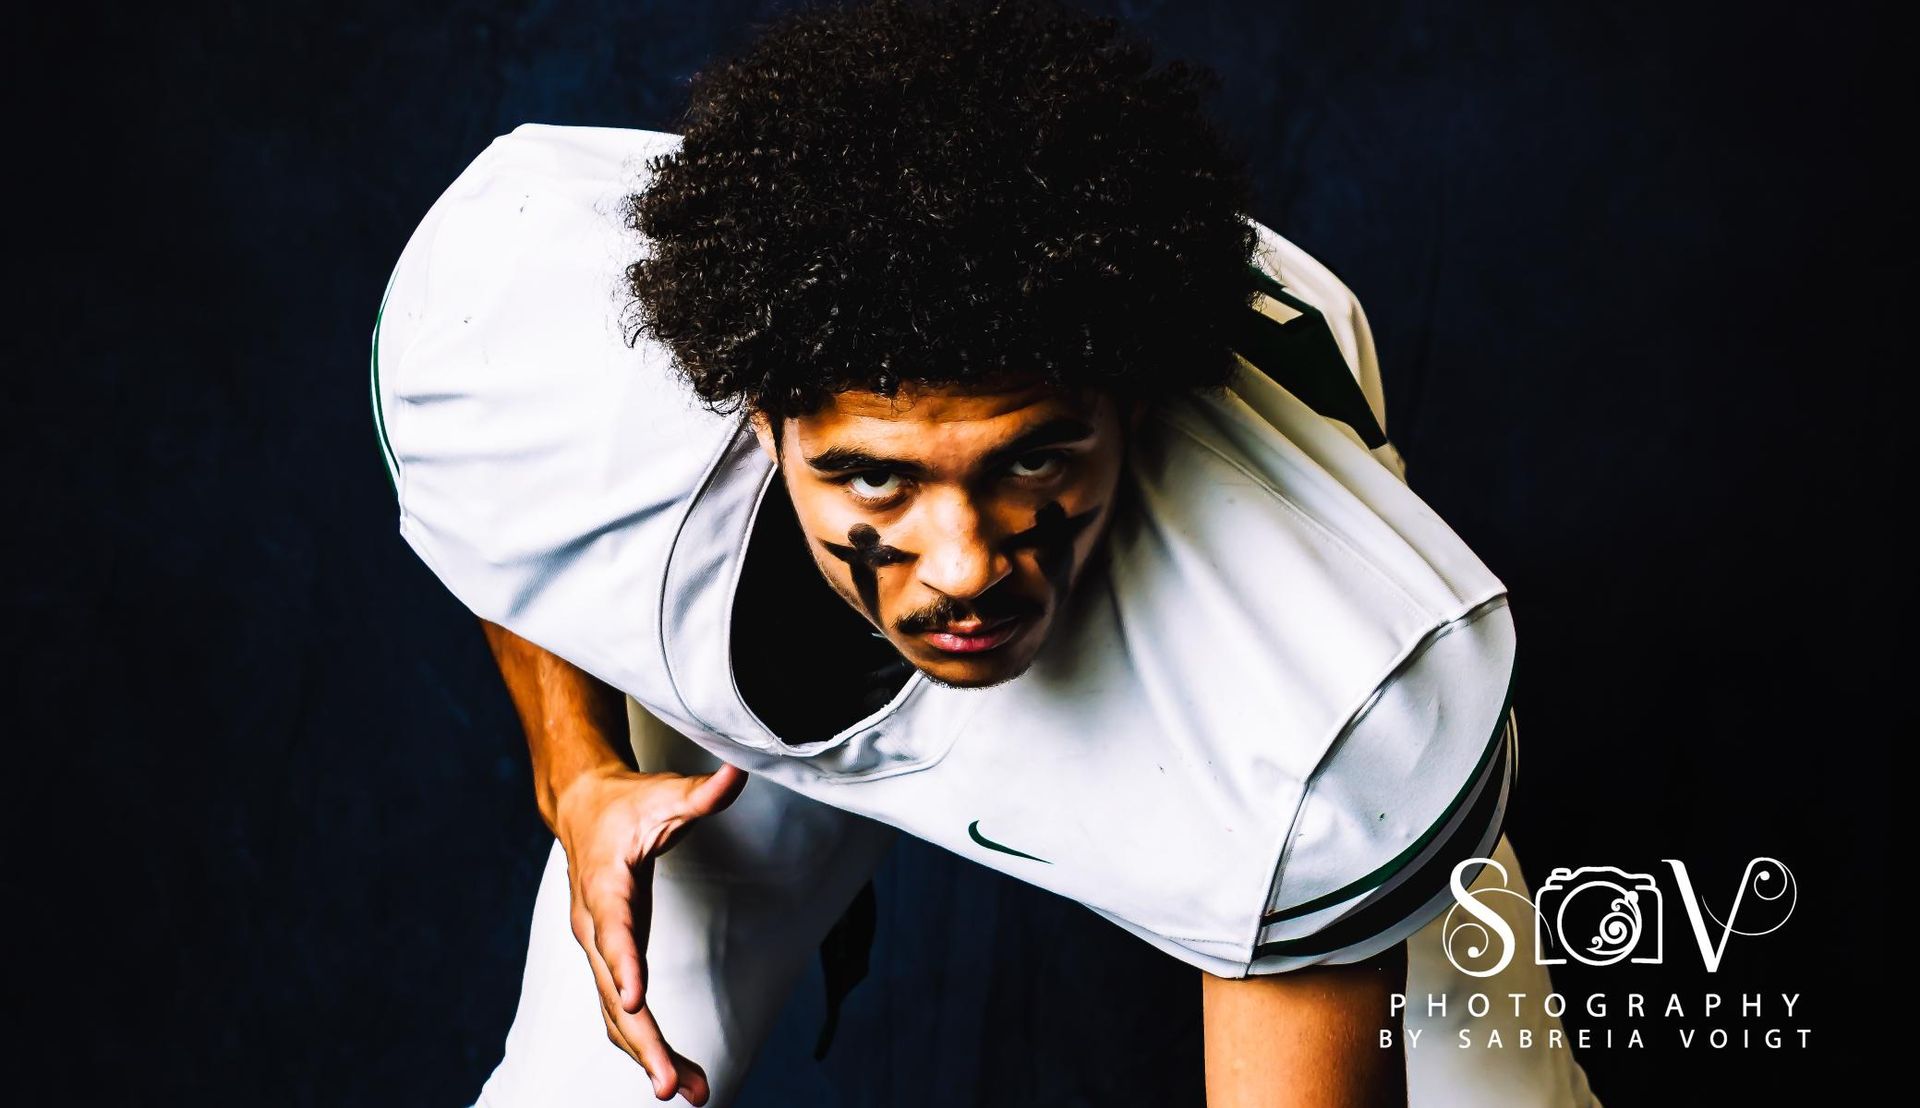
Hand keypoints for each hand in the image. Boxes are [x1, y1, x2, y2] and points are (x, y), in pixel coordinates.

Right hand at [552, 761, 749, 1103]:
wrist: (582, 809)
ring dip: (649, 1055)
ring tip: (693, 1092)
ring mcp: (598, 949)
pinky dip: (646, 1044)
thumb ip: (703, 793)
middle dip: (642, 1040)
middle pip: (612, 991)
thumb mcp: (664, 794)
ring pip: (615, 1013)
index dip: (622, 962)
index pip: (613, 927)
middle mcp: (593, 926)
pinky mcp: (609, 961)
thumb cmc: (627, 804)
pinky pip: (622, 1012)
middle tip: (672, 1085)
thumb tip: (740, 771)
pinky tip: (678, 1075)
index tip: (633, 999)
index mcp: (605, 886)